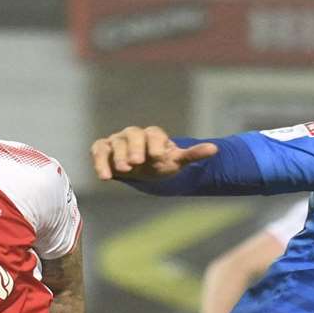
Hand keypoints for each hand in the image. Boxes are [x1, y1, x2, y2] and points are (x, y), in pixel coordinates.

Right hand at [90, 126, 217, 181]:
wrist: (143, 170)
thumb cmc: (161, 163)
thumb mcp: (177, 161)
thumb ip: (193, 154)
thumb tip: (215, 149)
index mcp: (153, 135)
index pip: (153, 135)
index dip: (156, 144)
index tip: (159, 157)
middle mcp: (133, 134)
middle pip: (133, 135)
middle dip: (135, 148)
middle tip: (137, 163)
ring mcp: (117, 141)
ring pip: (115, 143)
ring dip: (117, 156)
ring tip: (123, 170)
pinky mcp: (103, 150)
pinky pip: (98, 151)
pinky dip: (99, 161)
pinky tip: (105, 177)